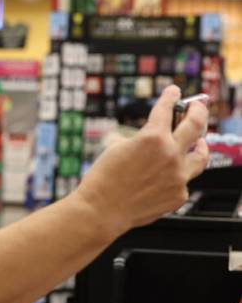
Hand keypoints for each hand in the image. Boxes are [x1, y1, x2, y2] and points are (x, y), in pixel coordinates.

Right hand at [75, 85, 208, 232]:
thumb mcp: (116, 149)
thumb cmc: (102, 180)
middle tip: (197, 106)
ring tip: (200, 142)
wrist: (101, 211)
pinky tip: (168, 176)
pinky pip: (183, 180)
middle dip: (198, 110)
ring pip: (201, 156)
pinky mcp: (179, 195)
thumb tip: (152, 139)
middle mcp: (171, 154)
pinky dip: (177, 176)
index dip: (171, 97)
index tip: (174, 92)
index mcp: (152, 137)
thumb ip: (140, 140)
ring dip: (201, 145)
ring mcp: (178, 176)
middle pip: (196, 125)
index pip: (166, 109)